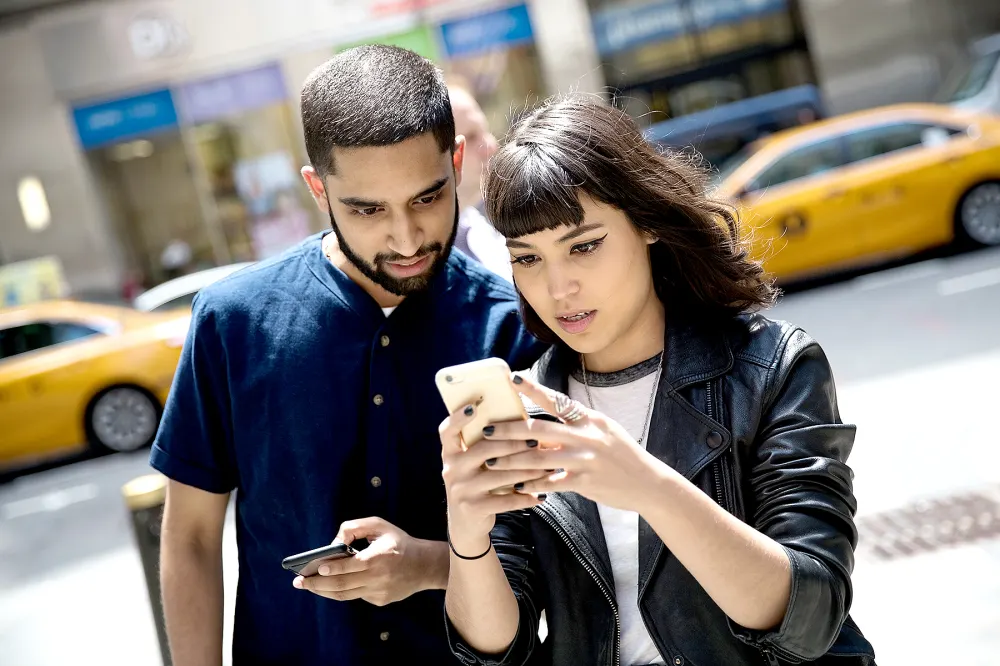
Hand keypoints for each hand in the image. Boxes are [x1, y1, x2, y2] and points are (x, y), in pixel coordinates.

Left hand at [294, 517, 441, 605]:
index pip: (354, 565)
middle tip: (299, 582)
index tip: (315, 568)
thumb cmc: (398, 542)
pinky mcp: (379, 600)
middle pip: (343, 584)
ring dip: (323, 591)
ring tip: (307, 586)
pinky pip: (355, 596)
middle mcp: (380, 578)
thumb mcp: (379, 525)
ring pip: (345, 595)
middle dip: (317, 584)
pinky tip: (328, 585)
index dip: (334, 568)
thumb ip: (355, 527)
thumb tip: (334, 543)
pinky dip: (340, 590)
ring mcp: (380, 592)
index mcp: (381, 557)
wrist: (424, 566)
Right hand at [439, 400, 546, 553]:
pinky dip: (526, 497)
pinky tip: (541, 495)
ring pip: (500, 475)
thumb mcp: (471, 465)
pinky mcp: (473, 507)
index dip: (458, 418)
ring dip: (528, 471)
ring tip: (548, 467)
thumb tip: (517, 420)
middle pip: (485, 449)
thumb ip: (484, 446)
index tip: (474, 406)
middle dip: (514, 444)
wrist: (465, 525)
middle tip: (537, 442)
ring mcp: (461, 489)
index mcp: (450, 454)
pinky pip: (506, 500)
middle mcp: (452, 469)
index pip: (447, 431)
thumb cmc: (476, 485)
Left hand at [483, 374, 668, 510]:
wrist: (649, 483)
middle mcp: (587, 436)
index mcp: (590, 419)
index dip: (533, 389)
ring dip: (511, 461)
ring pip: (539, 458)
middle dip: (509, 430)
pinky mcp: (584, 482)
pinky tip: (516, 487)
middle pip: (539, 429)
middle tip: (486, 430)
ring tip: (491, 462)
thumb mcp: (603, 432)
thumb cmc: (622, 455)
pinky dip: (532, 485)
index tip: (512, 379)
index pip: (556, 400)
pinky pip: (550, 483)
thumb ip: (575, 428)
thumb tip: (541, 428)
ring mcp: (585, 459)